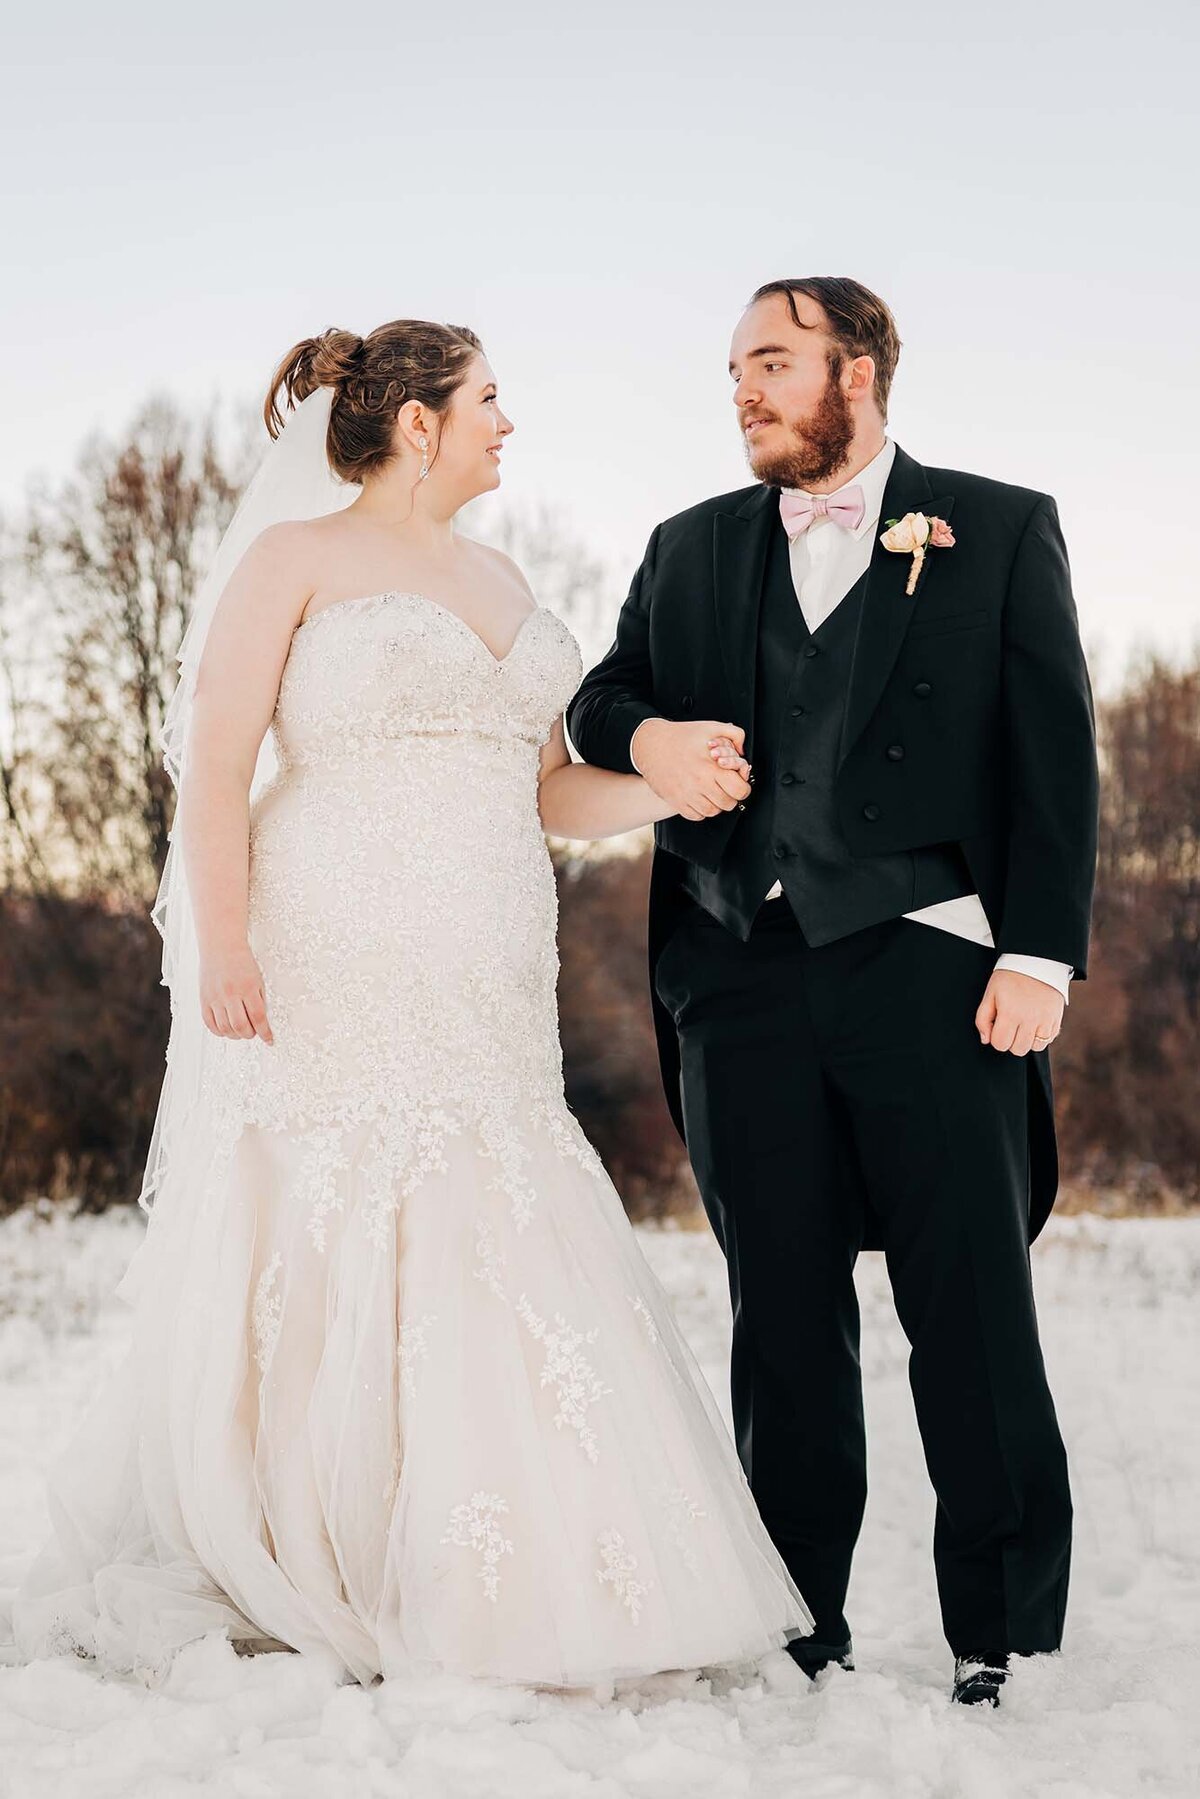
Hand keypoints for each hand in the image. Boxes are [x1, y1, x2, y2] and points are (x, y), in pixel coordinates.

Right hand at [200, 943, 274, 1042]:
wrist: (221, 947)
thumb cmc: (243, 962)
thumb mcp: (258, 979)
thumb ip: (260, 1000)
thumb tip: (261, 1023)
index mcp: (248, 988)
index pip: (259, 1018)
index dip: (265, 1033)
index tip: (269, 1040)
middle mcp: (231, 994)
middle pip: (241, 1027)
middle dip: (250, 1035)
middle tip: (253, 1032)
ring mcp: (215, 997)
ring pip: (225, 1028)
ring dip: (235, 1035)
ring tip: (240, 1031)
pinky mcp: (204, 999)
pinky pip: (210, 1023)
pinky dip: (219, 1031)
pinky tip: (226, 1029)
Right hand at [631, 718, 751, 820]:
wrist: (652, 744)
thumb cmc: (681, 736)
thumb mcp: (712, 727)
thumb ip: (735, 735)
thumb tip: (743, 753)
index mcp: (712, 767)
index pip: (740, 790)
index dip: (743, 787)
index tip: (738, 782)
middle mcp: (700, 783)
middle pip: (728, 804)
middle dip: (731, 796)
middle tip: (726, 787)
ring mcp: (687, 795)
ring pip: (713, 812)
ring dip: (716, 804)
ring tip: (712, 792)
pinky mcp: (676, 801)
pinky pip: (696, 816)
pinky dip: (701, 810)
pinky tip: (700, 797)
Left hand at [975, 969, 1062, 1055]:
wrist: (1037, 961)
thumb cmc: (1010, 977)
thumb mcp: (990, 993)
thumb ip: (982, 1018)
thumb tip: (986, 1039)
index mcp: (1010, 1012)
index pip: (1000, 1044)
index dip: (996, 1038)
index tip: (998, 1026)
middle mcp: (1029, 1019)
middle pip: (1017, 1049)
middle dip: (1011, 1041)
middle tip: (1011, 1025)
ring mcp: (1045, 1020)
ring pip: (1034, 1048)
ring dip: (1026, 1040)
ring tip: (1023, 1025)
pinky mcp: (1056, 1019)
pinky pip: (1048, 1040)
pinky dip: (1041, 1037)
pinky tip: (1035, 1024)